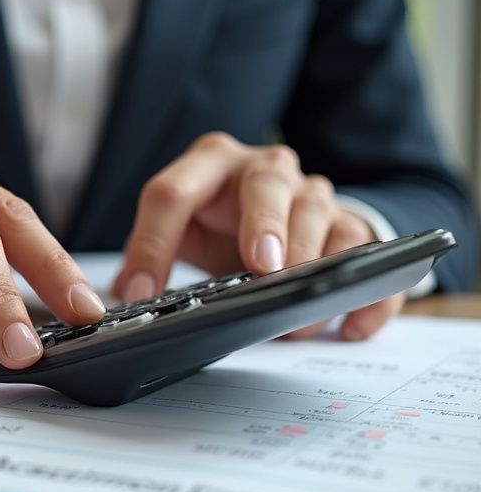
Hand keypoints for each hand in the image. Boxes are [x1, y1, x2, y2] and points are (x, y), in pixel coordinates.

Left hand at [111, 132, 403, 339]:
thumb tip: (122, 297)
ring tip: (295, 309)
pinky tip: (348, 326)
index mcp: (208, 165)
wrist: (280, 215)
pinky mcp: (353, 223)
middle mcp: (264, 169)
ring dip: (311, 261)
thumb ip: (151, 254)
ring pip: (320, 212)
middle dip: (265, 223)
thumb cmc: (221, 223)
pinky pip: (369, 251)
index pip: (172, 193)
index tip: (141, 293)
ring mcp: (311, 193)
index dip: (152, 244)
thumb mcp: (181, 230)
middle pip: (267, 183)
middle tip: (262, 268)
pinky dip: (365, 291)